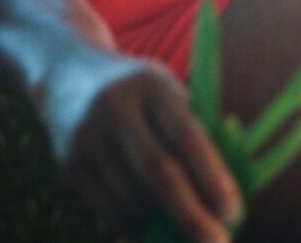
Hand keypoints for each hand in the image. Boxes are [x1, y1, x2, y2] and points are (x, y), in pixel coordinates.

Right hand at [38, 48, 242, 241]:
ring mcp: (87, 135)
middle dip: (191, 216)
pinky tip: (147, 223)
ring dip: (162, 223)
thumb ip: (192, 130)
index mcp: (151, 83)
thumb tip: (222, 195)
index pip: (187, 136)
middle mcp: (115, 105)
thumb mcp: (164, 90)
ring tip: (181, 229)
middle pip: (159, 173)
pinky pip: (108, 209)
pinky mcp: (68, 162)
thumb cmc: (137, 91)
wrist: (67, 72)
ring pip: (133, 198)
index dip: (212, 177)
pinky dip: (134, 223)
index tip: (233, 212)